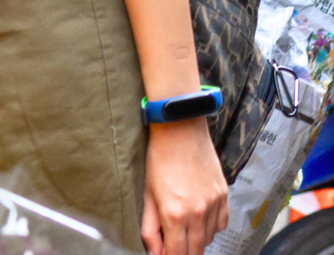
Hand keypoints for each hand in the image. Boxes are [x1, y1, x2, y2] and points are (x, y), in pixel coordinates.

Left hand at [143, 119, 227, 254]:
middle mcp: (198, 213)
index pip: (178, 254)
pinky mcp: (225, 197)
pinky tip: (198, 218)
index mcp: (175, 214)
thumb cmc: (159, 159)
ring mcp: (215, 206)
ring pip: (208, 239)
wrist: (181, 131)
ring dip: (196, 240)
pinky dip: (210, 228)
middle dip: (184, 252)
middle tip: (173, 245)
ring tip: (182, 227)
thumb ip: (150, 228)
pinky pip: (221, 225)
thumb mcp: (147, 195)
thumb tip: (154, 251)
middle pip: (196, 251)